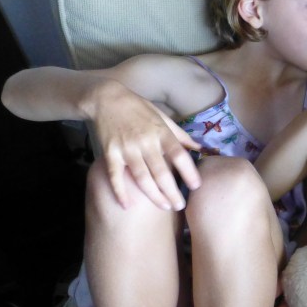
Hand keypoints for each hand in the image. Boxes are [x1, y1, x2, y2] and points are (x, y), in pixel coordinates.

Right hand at [92, 83, 201, 209]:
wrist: (106, 99)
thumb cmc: (138, 109)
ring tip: (165, 207)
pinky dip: (120, 192)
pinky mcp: (110, 153)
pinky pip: (115, 176)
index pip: (179, 155)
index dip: (189, 172)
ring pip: (142, 178)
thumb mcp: (162, 117)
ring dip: (154, 195)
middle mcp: (145, 142)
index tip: (196, 186)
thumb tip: (200, 148)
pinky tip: (127, 206)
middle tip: (180, 206)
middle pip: (161, 172)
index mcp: (161, 133)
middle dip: (172, 192)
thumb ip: (180, 135)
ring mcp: (127, 149)